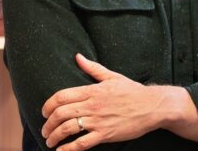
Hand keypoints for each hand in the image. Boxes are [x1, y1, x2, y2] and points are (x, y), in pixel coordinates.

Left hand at [40, 54, 169, 149]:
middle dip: (48, 123)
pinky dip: (68, 149)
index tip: (44, 112)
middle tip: (44, 130)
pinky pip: (82, 143)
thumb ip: (92, 68)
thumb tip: (78, 57)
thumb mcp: (112, 77)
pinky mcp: (105, 134)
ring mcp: (98, 121)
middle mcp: (92, 105)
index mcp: (92, 91)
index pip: (62, 96)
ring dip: (54, 136)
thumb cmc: (133, 91)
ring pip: (68, 128)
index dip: (48, 105)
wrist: (153, 106)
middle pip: (60, 113)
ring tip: (50, 141)